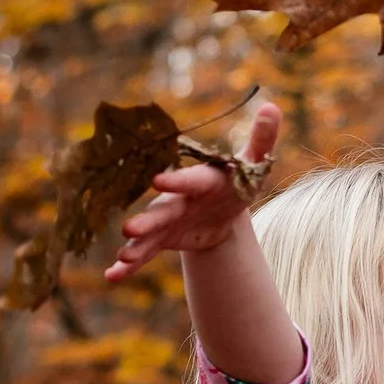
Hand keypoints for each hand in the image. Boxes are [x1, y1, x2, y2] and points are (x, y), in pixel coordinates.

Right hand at [104, 102, 282, 285]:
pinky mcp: (163, 239)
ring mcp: (167, 220)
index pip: (190, 181)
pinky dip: (128, 265)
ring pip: (149, 233)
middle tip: (129, 228)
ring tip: (122, 254)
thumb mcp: (253, 165)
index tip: (158, 181)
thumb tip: (272, 107)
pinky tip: (112, 276)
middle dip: (147, 220)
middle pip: (163, 210)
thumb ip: (262, 140)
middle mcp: (178, 199)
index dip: (177, 182)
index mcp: (201, 181)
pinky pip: (145, 254)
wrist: (222, 209)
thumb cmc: (237, 180)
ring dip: (136, 244)